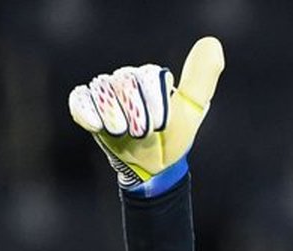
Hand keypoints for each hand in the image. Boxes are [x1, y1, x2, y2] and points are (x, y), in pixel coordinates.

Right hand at [68, 37, 224, 196]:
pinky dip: (87, 111)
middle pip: (124, 83)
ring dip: (115, 117)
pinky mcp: (87, 106)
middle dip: (136, 113)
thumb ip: (200, 80)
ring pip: (103, 91)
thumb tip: (212, 43)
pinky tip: (97, 125)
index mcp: (151, 77)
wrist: (152, 165)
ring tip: (125, 133)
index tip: (161, 126)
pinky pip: (80, 99)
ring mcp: (106, 92)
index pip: (148, 76)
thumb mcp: (192, 110)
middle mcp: (127, 79)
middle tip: (144, 133)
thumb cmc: (173, 137)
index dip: (154, 103)